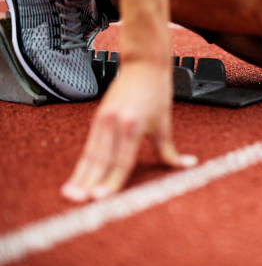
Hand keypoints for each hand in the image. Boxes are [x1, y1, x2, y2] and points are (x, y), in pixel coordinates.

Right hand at [61, 61, 196, 201]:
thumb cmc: (156, 91)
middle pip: (100, 159)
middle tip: (79, 202)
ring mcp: (103, 120)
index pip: (122, 160)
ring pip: (90, 154)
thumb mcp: (164, 122)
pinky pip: (89, 146)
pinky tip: (77, 178)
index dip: (111, 180)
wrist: (144, 64)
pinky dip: (83, 163)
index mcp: (132, 125)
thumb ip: (169, 150)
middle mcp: (114, 123)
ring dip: (80, 176)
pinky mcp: (97, 118)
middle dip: (89, 182)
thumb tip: (187, 166)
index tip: (101, 198)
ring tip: (71, 195)